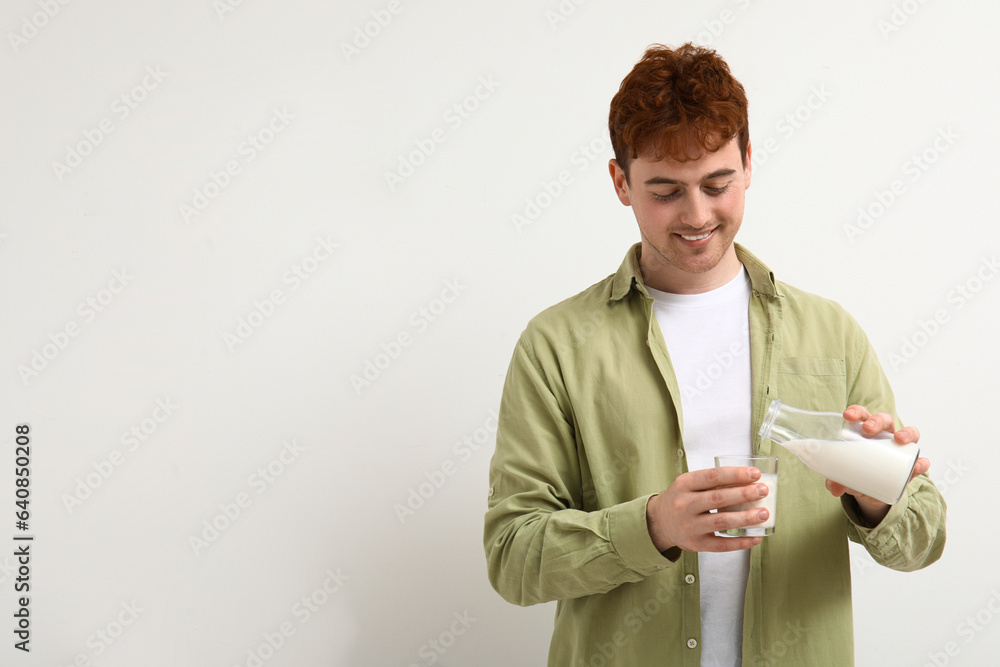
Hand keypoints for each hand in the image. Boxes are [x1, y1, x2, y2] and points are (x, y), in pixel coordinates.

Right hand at [646, 466, 768, 552]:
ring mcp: (690, 526)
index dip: (735, 475)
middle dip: (744, 494)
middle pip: (718, 498)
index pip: (712, 476)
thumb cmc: (681, 499)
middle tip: (763, 491)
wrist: (659, 522)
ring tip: (763, 513)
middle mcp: (684, 505)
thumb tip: (748, 480)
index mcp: (684, 485)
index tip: (755, 474)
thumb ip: (712, 482)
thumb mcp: (689, 484)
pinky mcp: (696, 544)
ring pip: (721, 522)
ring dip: (745, 517)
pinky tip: (755, 537)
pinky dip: (741, 542)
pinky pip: (722, 545)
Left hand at [826, 405, 929, 524]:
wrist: (872, 492)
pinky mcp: (911, 466)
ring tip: (899, 439)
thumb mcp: (845, 477)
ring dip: (906, 433)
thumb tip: (834, 488)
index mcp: (864, 432)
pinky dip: (921, 462)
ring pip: (909, 434)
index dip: (856, 411)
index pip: (862, 415)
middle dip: (877, 420)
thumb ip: (838, 480)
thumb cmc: (856, 473)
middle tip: (868, 428)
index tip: (847, 416)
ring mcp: (900, 449)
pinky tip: (917, 465)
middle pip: (885, 420)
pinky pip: (920, 461)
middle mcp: (885, 436)